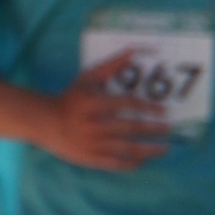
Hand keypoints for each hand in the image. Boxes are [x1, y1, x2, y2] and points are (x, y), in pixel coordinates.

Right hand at [35, 56, 175, 173]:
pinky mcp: (88, 158)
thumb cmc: (70, 98)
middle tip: (169, 128)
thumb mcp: (88, 78)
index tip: (163, 111)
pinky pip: (113, 163)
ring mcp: (90, 144)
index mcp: (93, 104)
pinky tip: (141, 162)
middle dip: (152, 129)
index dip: (147, 107)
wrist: (45, 123)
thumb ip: (111, 66)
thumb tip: (133, 51)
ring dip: (147, 150)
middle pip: (129, 128)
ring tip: (163, 149)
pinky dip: (128, 164)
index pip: (125, 105)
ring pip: (125, 149)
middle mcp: (92, 125)